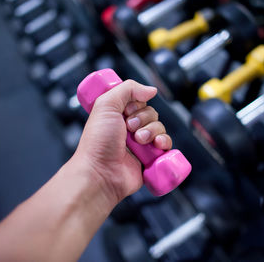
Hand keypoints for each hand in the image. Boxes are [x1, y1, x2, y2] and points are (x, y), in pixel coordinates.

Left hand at [71, 79, 172, 203]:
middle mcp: (128, 129)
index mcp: (117, 116)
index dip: (136, 104)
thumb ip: (127, 89)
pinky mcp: (150, 158)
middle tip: (129, 129)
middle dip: (143, 119)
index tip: (126, 112)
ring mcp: (140, 144)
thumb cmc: (98, 142)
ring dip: (152, 131)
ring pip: (159, 128)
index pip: (138, 101)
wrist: (101, 173)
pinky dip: (164, 142)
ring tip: (138, 141)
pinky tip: (156, 145)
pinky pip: (165, 145)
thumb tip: (152, 90)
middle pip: (151, 113)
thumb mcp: (106, 105)